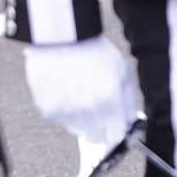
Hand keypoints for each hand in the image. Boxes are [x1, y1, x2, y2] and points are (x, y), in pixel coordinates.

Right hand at [23, 37, 139, 146]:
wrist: (64, 39)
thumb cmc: (95, 52)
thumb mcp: (122, 71)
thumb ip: (128, 100)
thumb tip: (128, 122)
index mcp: (110, 99)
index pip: (117, 133)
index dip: (118, 133)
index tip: (117, 131)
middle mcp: (88, 108)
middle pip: (97, 137)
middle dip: (101, 130)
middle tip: (100, 117)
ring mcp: (66, 110)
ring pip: (78, 131)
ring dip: (83, 121)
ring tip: (83, 98)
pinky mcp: (48, 108)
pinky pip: (62, 121)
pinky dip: (67, 113)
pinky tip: (70, 95)